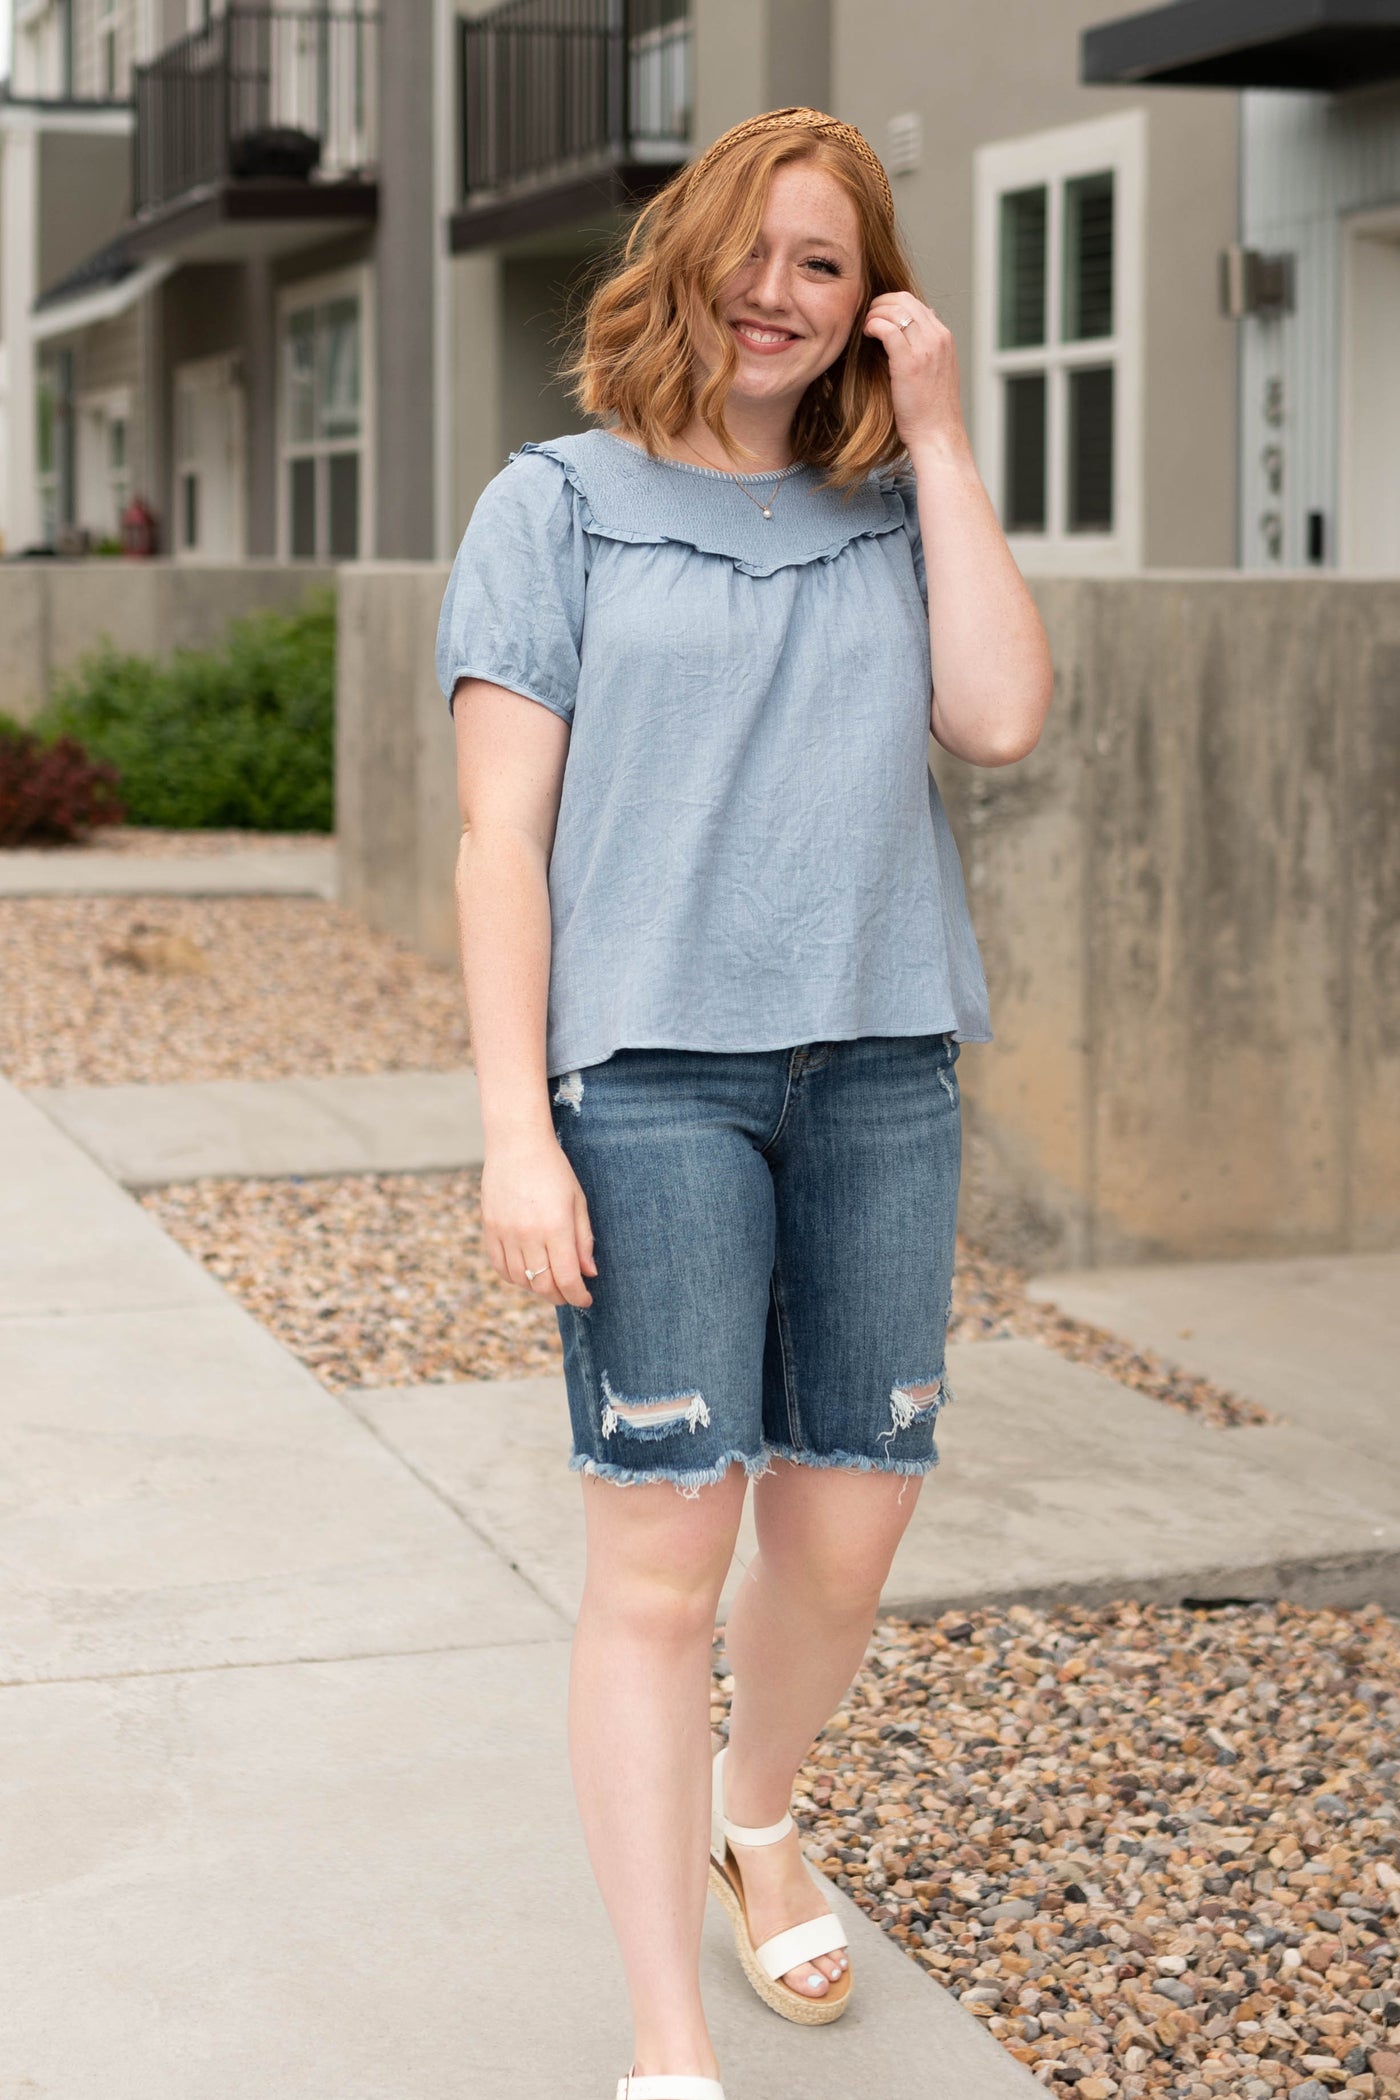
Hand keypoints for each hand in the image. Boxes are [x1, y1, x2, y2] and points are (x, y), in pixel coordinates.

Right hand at [481, 1134, 597, 1307]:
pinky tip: (527, 1272)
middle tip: (570, 1294)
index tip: (585, 1300)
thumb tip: (588, 1273)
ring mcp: (505, 1233)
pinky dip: (514, 1278)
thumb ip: (584, 1239)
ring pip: (521, 1280)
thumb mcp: (578, 1201)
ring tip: (550, 1281)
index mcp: (556, 1227)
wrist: (517, 1144)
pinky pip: (500, 1267)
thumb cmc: (554, 1170)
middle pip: (543, 1285)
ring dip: (537, 1288)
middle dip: (560, 1296)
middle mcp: (528, 1234)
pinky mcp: (490, 1229)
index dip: (578, 1296)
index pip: (567, 1278)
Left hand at [862, 293, 968, 458]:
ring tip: (865, 328)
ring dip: (874, 313)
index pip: (916, 303)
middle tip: (866, 318)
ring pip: (895, 309)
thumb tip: (915, 329)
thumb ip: (927, 348)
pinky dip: (873, 325)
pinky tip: (866, 335)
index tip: (877, 316)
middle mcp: (938, 337)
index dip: (892, 304)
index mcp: (944, 338)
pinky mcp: (910, 361)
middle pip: (904, 299)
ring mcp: (926, 348)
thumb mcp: (936, 372)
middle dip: (880, 303)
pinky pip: (887, 328)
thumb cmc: (932, 411)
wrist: (937, 435)